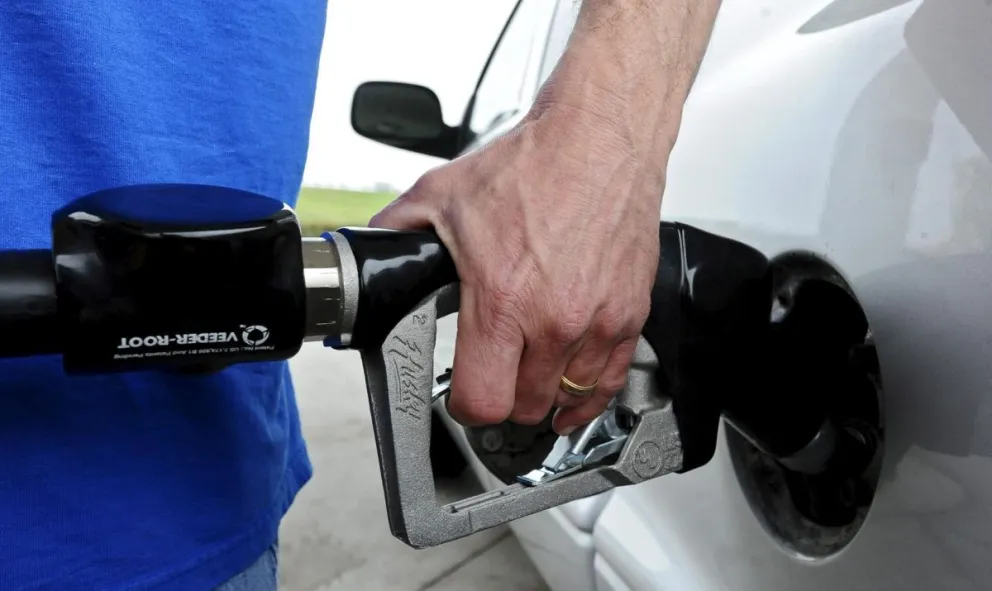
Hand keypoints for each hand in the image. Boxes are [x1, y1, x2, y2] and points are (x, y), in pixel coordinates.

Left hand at [369, 107, 665, 434]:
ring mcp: (598, 320)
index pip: (484, 402)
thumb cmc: (536, 163)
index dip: (466, 408)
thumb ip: (397, 229)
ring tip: (531, 374)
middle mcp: (555, 319)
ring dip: (546, 393)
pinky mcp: (630, 313)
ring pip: (569, 400)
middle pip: (526, 408)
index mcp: (504, 300)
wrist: (600, 137)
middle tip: (496, 375)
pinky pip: (610, 381)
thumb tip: (372, 247)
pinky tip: (574, 388)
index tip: (464, 397)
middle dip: (504, 397)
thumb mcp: (443, 195)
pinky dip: (590, 392)